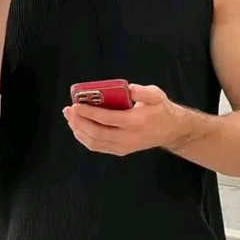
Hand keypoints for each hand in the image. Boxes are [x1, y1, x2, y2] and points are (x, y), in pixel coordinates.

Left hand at [63, 84, 183, 156]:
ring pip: (94, 143)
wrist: (171, 130)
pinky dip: (85, 139)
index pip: (106, 119)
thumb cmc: (160, 109)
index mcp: (135, 122)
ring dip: (79, 130)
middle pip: (96, 133)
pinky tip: (78, 128)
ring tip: (70, 118)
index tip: (75, 104)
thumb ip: (144, 91)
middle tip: (68, 110)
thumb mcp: (157, 95)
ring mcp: (123, 147)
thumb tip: (129, 89)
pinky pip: (98, 147)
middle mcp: (127, 137)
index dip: (88, 112)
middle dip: (78, 122)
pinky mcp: (121, 151)